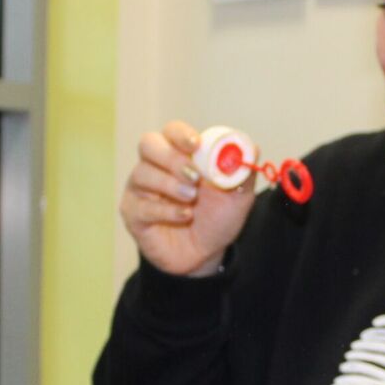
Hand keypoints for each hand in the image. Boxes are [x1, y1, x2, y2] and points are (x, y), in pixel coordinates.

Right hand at [119, 122, 257, 275]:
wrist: (205, 254)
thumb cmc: (217, 219)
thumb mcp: (238, 197)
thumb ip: (242, 173)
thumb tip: (250, 148)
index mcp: (180, 154)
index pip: (172, 131)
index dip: (181, 134)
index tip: (196, 145)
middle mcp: (155, 166)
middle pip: (149, 144)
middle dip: (171, 158)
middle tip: (194, 177)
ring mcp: (141, 188)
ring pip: (142, 174)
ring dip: (170, 186)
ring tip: (191, 199)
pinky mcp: (133, 212)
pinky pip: (142, 205)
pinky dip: (166, 210)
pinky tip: (184, 216)